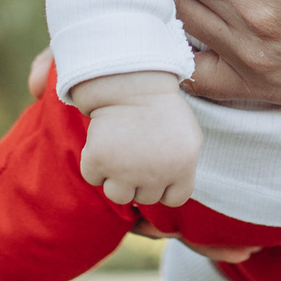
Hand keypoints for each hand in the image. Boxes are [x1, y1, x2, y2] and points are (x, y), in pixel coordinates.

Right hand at [73, 72, 200, 205]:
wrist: (130, 81)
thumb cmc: (160, 108)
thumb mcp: (187, 137)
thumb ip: (183, 168)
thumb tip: (167, 196)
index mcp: (183, 167)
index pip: (174, 198)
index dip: (165, 185)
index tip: (158, 166)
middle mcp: (156, 174)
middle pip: (144, 197)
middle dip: (140, 178)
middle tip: (137, 149)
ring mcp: (126, 170)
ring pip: (118, 195)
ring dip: (116, 177)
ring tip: (120, 151)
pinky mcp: (98, 161)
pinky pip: (93, 177)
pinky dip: (94, 163)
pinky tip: (104, 142)